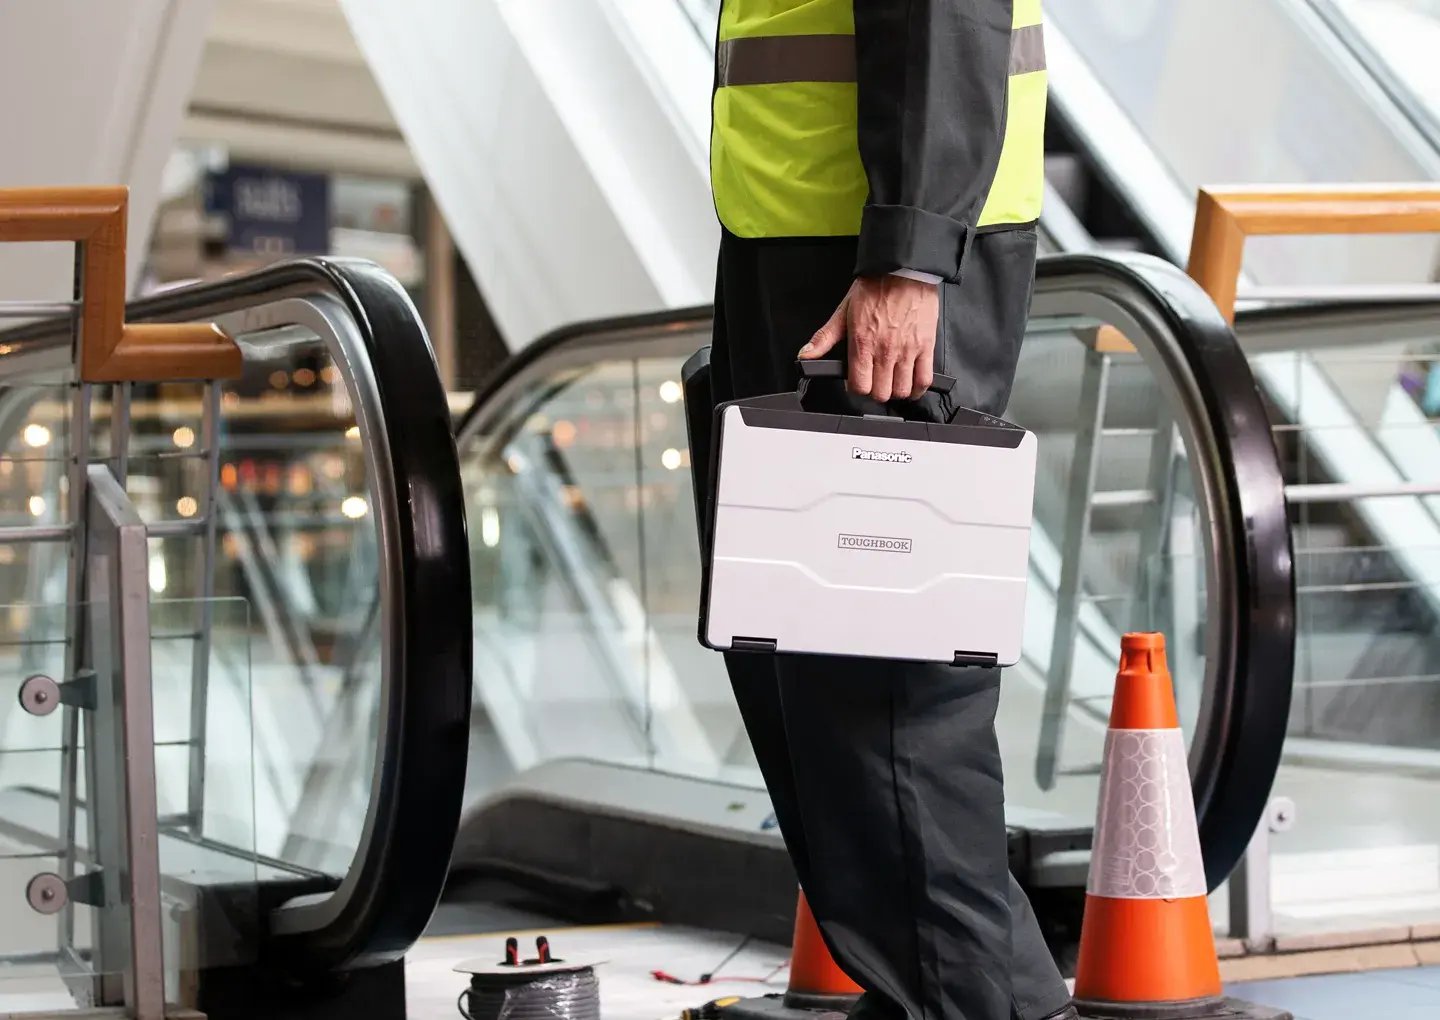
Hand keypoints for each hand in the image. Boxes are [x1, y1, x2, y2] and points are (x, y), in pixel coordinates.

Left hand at [799, 275, 937, 401]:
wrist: (901, 270)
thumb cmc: (875, 288)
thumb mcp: (843, 312)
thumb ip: (824, 338)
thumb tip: (806, 355)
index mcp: (862, 343)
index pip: (859, 386)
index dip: (856, 388)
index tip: (858, 382)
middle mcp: (884, 350)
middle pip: (880, 393)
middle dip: (876, 392)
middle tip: (875, 381)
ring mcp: (906, 350)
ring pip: (901, 390)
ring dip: (896, 391)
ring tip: (892, 382)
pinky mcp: (925, 346)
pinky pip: (924, 379)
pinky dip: (918, 388)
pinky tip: (912, 385)